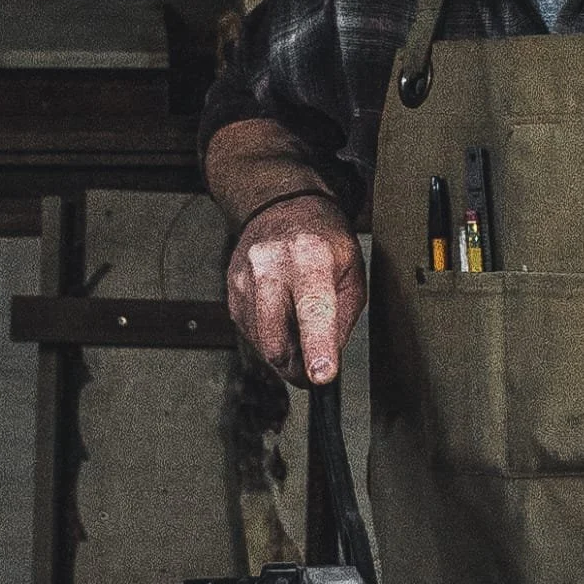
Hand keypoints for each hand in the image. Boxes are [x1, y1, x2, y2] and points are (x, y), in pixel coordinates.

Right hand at [226, 194, 365, 386]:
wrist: (283, 209)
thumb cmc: (323, 242)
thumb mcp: (352, 275)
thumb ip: (341, 320)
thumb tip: (324, 361)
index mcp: (311, 258)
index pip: (313, 309)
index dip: (317, 346)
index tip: (321, 375)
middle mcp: (271, 266)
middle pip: (275, 338)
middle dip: (296, 365)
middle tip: (314, 364)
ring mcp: (245, 277)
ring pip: (260, 342)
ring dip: (282, 351)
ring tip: (299, 327)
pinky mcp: (231, 289)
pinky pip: (249, 332)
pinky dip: (268, 336)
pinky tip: (281, 315)